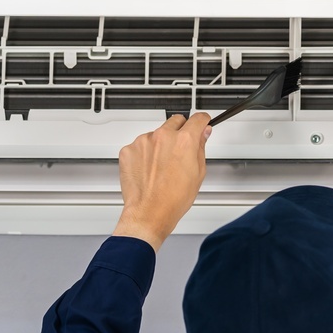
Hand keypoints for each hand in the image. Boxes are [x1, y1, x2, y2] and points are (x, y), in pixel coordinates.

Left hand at [113, 113, 211, 250]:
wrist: (149, 213)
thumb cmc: (173, 199)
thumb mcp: (198, 173)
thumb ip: (201, 147)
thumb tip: (203, 134)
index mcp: (184, 141)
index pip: (197, 119)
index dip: (203, 121)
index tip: (202, 122)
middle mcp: (163, 137)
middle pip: (176, 121)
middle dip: (181, 131)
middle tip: (181, 149)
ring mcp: (143, 142)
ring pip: (156, 134)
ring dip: (161, 144)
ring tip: (162, 167)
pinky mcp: (129, 149)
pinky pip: (140, 145)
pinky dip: (145, 154)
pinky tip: (150, 169)